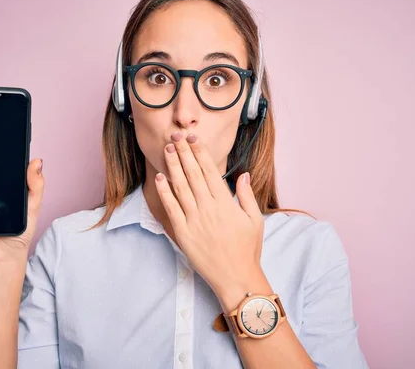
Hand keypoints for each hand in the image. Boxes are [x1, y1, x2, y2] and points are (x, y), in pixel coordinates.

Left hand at [154, 131, 264, 296]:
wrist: (236, 278)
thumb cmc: (248, 250)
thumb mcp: (254, 220)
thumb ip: (246, 195)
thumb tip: (243, 174)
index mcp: (226, 203)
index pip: (210, 171)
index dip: (200, 153)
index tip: (193, 138)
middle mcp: (209, 208)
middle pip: (193, 174)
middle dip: (183, 153)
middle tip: (175, 136)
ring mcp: (194, 220)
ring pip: (180, 187)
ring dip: (173, 166)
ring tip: (167, 149)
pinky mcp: (183, 233)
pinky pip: (171, 209)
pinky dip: (164, 192)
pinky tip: (160, 178)